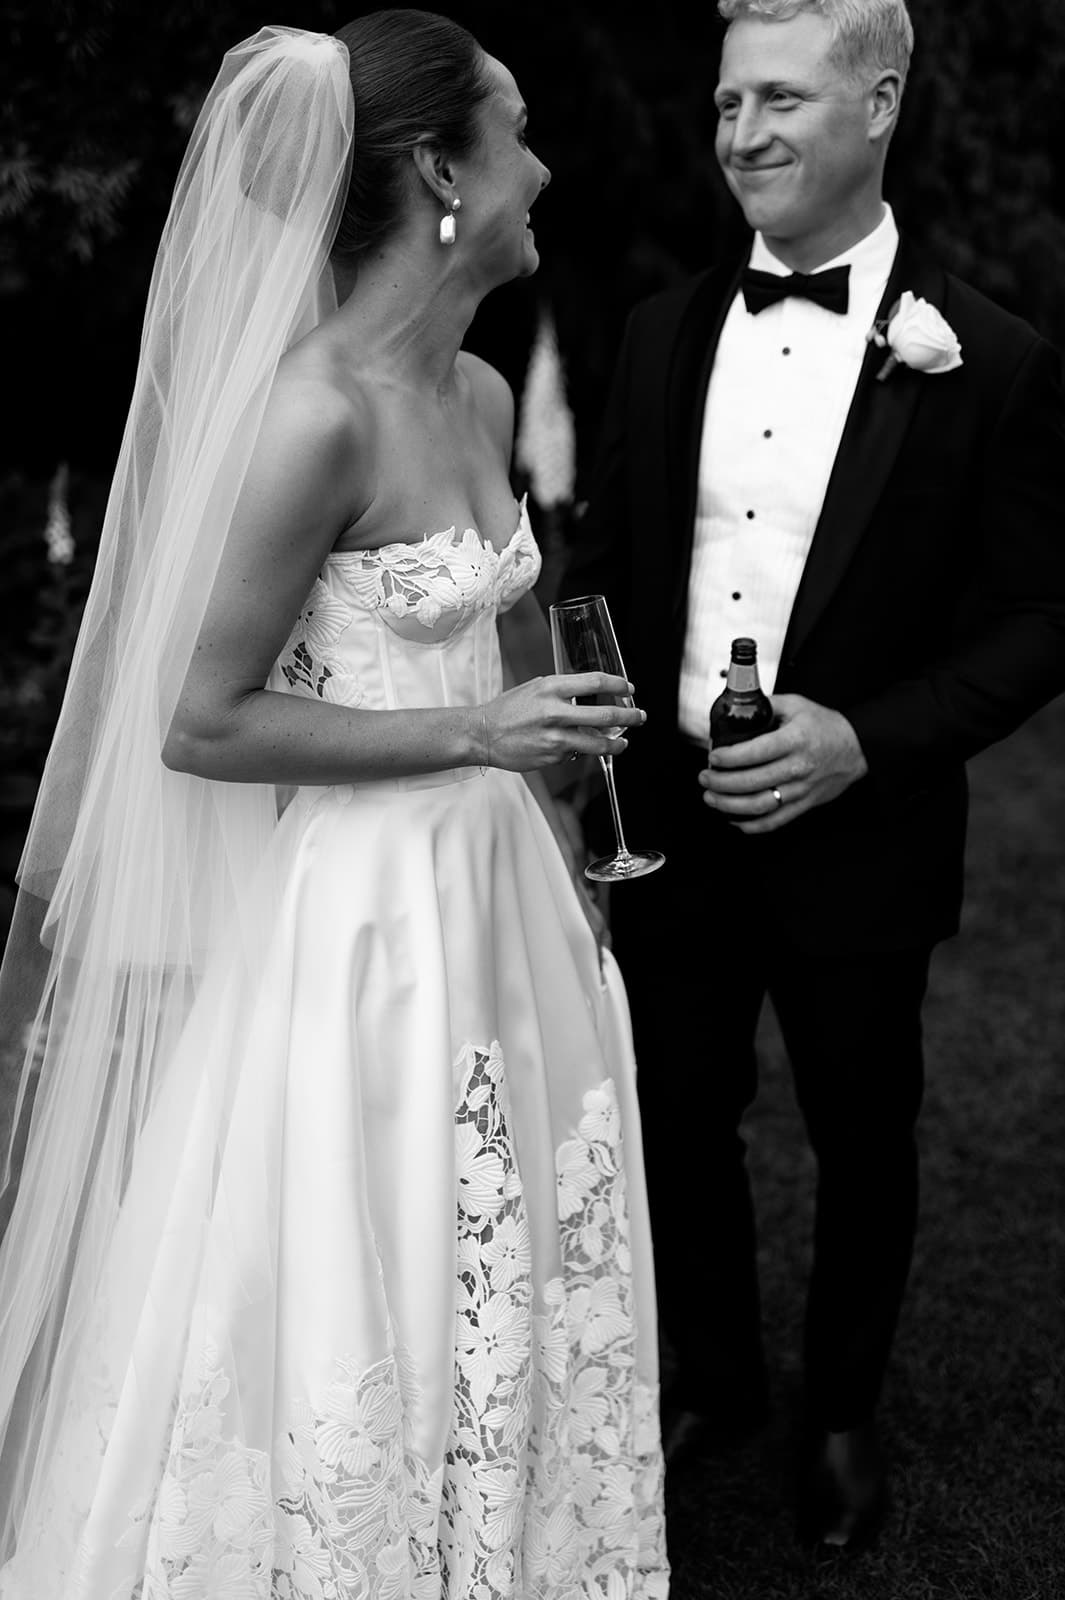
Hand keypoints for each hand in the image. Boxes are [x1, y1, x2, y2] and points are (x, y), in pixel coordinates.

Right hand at [482, 673, 644, 772]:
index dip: (618, 684)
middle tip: (640, 716)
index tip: (629, 689)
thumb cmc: (508, 710)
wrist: (483, 734)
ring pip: (598, 742)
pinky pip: (576, 753)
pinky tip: (577, 747)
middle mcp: (556, 711)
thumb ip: (562, 691)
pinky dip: (581, 750)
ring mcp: (556, 737)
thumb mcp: (535, 689)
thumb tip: (589, 697)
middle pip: (605, 714)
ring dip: (616, 743)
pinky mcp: (553, 756)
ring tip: (623, 743)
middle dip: (629, 716)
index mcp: (551, 688)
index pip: (595, 682)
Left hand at [700, 694, 867, 833]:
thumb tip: (736, 709)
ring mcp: (801, 790)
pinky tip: (734, 818)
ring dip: (729, 805)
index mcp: (795, 740)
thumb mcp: (796, 705)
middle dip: (721, 783)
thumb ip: (766, 705)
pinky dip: (751, 825)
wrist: (856, 748)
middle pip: (751, 782)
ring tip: (711, 797)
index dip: (729, 758)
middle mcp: (798, 767)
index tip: (713, 757)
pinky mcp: (804, 805)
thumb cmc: (825, 726)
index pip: (755, 753)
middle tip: (705, 778)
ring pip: (759, 806)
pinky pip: (774, 821)